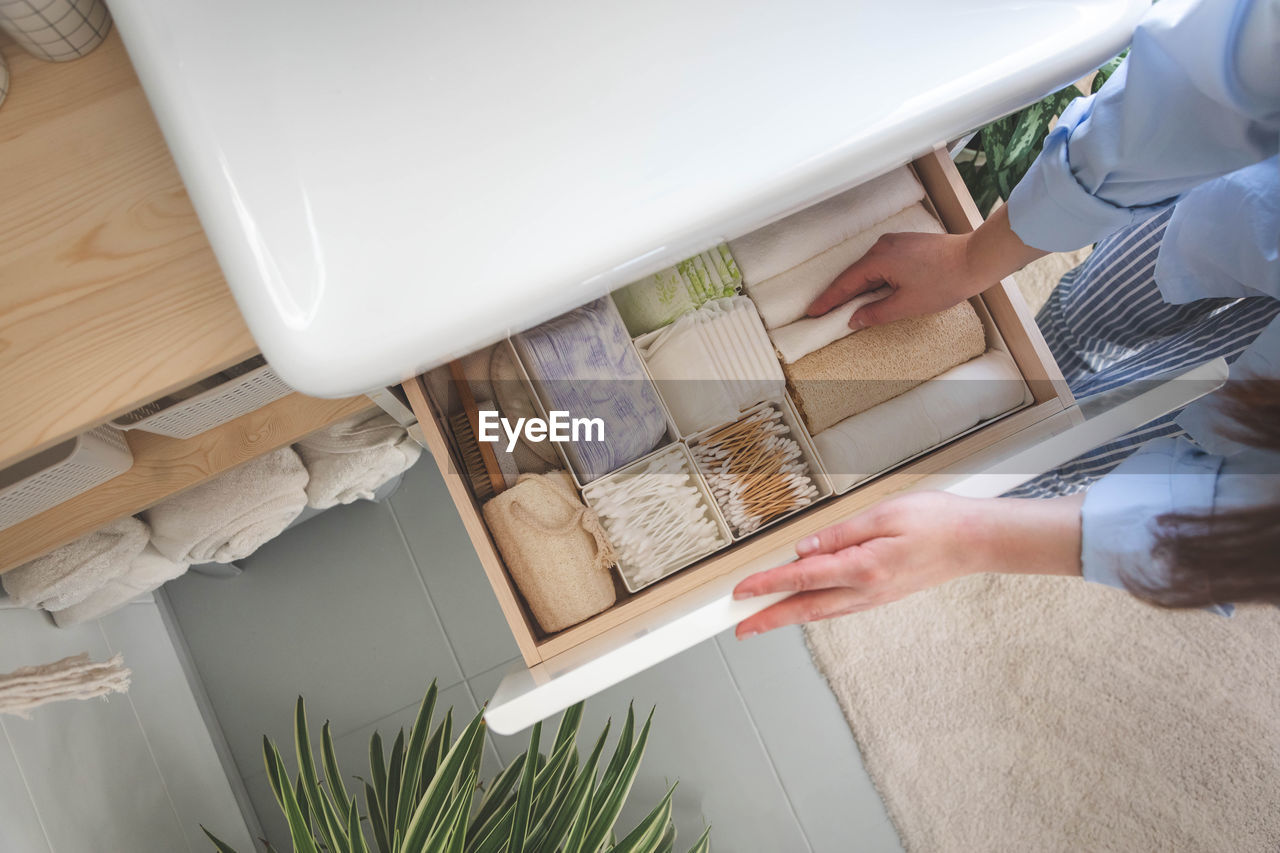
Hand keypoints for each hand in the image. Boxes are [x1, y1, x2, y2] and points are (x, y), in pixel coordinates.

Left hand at [732, 491, 1082, 638]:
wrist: (975, 541)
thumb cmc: (935, 521)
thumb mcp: (883, 515)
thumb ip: (840, 534)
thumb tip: (803, 549)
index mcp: (863, 568)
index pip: (802, 578)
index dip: (767, 585)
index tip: (740, 591)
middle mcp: (865, 590)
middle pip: (805, 608)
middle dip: (768, 618)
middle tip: (738, 628)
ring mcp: (873, 598)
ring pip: (820, 612)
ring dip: (787, 618)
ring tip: (760, 621)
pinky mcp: (880, 597)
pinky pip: (837, 609)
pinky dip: (812, 612)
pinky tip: (801, 609)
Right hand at [805, 204, 1049, 328]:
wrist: (975, 259)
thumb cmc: (944, 281)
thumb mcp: (907, 305)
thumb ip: (876, 313)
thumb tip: (854, 318)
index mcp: (878, 259)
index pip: (845, 284)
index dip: (828, 300)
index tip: (812, 312)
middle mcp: (882, 246)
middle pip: (854, 274)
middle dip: (838, 293)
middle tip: (821, 310)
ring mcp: (895, 242)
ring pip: (868, 268)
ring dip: (856, 286)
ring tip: (844, 304)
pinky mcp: (906, 244)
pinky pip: (881, 262)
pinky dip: (872, 277)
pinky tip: (871, 289)